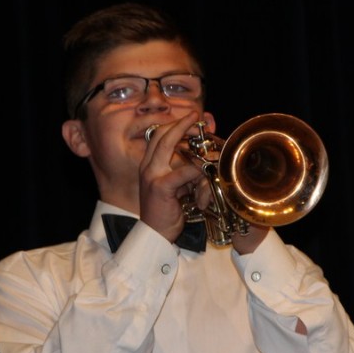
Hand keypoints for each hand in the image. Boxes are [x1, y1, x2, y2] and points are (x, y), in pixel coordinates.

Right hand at [139, 111, 205, 242]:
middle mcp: (147, 166)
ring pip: (169, 146)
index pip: (159, 135)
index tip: (191, 117)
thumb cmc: (166, 212)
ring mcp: (152, 175)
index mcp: (149, 164)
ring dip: (189, 142)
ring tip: (205, 145)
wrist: (154, 234)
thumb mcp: (176, 187)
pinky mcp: (160, 187)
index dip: (175, 124)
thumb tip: (201, 161)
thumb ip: (184, 172)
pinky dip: (196, 170)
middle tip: (197, 118)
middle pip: (162, 134)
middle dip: (181, 123)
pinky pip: (182, 172)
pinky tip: (204, 173)